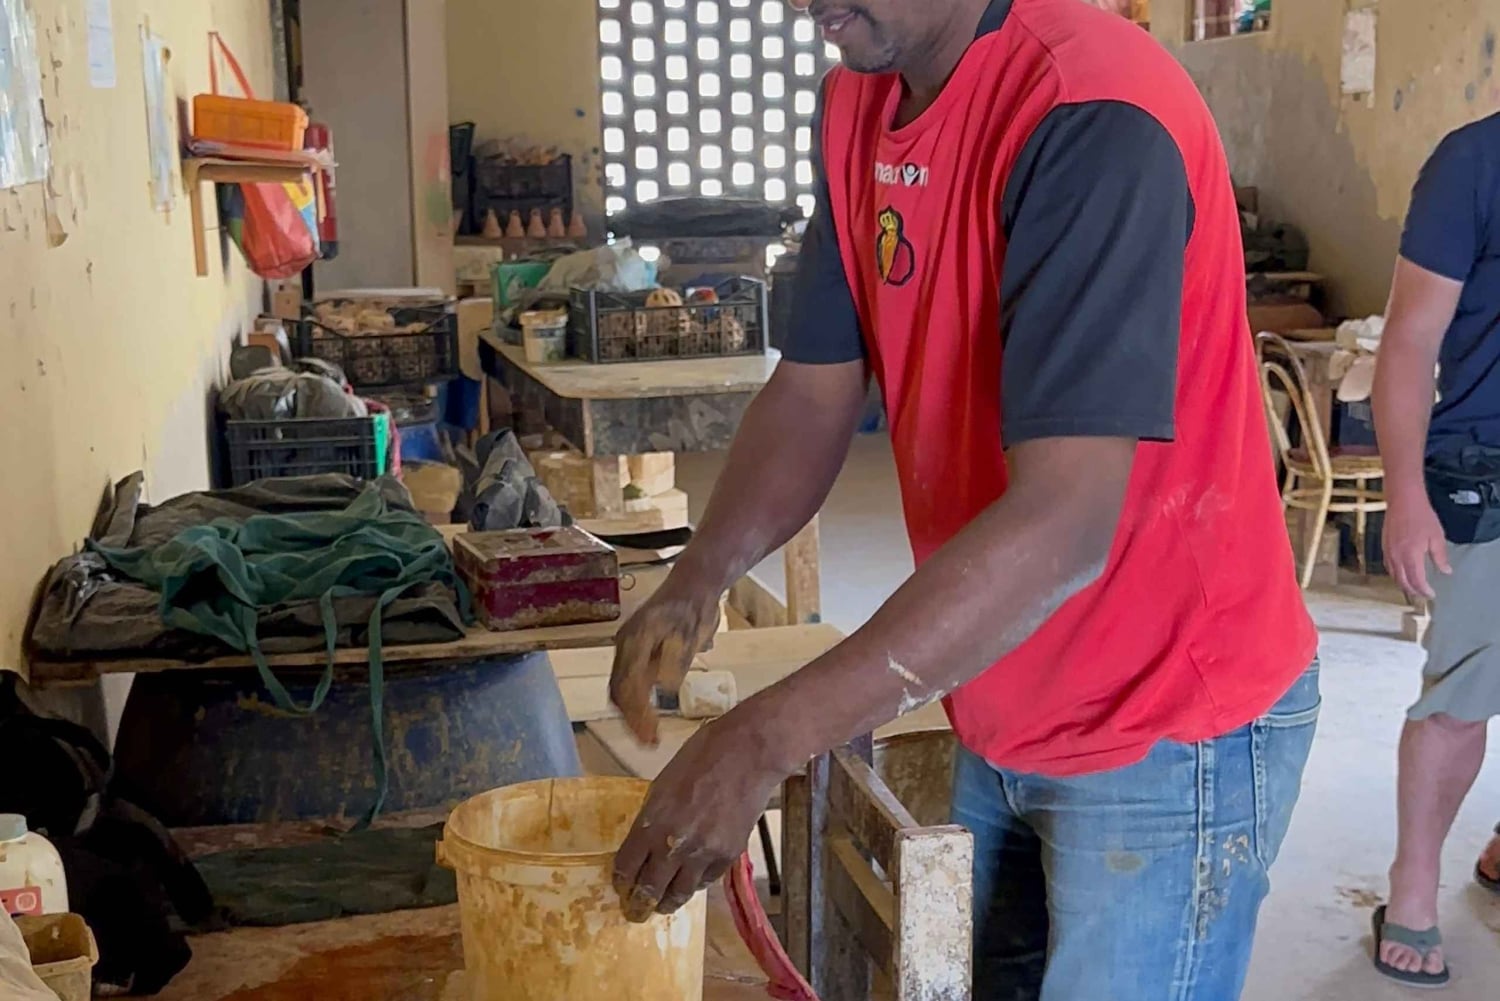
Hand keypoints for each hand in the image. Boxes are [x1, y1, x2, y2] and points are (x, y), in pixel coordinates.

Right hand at [610, 576, 721, 744]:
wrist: (693, 583)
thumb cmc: (695, 608)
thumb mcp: (692, 632)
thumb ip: (678, 658)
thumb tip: (666, 686)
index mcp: (636, 639)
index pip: (628, 684)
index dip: (637, 714)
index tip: (650, 736)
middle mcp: (625, 644)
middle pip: (619, 688)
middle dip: (631, 719)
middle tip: (649, 742)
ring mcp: (627, 646)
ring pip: (620, 686)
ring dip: (630, 712)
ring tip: (647, 735)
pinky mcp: (634, 650)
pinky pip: (626, 680)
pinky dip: (633, 701)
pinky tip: (646, 716)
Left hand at [613, 714, 785, 921]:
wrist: (747, 753)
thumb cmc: (701, 756)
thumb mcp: (663, 785)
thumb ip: (652, 817)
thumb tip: (645, 842)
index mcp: (652, 822)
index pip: (627, 866)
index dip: (621, 881)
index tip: (620, 886)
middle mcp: (674, 844)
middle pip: (649, 888)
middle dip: (639, 904)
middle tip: (635, 912)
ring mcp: (703, 853)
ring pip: (679, 894)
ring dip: (667, 903)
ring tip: (662, 906)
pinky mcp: (728, 855)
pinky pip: (706, 880)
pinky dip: (696, 884)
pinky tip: (691, 883)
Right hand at [1383, 493, 1450, 598]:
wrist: (1403, 501)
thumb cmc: (1420, 515)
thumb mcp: (1437, 537)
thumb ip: (1440, 557)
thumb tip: (1445, 570)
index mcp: (1411, 555)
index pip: (1416, 580)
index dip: (1424, 590)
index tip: (1431, 594)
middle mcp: (1397, 556)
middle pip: (1402, 581)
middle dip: (1412, 590)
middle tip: (1422, 594)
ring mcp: (1388, 551)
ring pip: (1393, 575)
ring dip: (1402, 583)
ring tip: (1412, 587)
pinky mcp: (1384, 546)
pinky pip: (1388, 566)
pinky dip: (1395, 573)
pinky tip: (1401, 573)